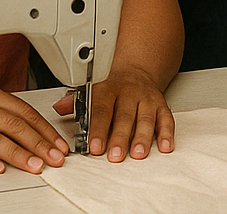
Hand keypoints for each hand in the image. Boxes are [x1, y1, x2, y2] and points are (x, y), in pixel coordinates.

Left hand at [53, 66, 174, 160]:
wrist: (137, 70)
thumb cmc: (112, 87)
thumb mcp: (92, 89)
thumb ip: (75, 101)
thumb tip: (59, 108)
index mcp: (108, 89)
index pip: (102, 108)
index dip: (98, 128)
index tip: (94, 146)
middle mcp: (129, 93)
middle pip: (124, 116)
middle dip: (120, 137)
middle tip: (115, 155)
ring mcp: (146, 99)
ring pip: (146, 118)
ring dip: (142, 137)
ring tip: (138, 153)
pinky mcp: (161, 106)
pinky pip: (166, 119)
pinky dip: (167, 133)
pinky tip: (165, 146)